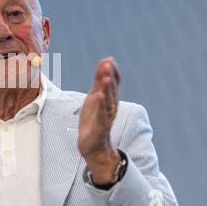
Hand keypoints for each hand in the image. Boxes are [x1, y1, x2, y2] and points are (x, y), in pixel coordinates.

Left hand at [78, 57, 120, 183]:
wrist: (93, 145)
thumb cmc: (94, 118)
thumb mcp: (96, 96)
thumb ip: (100, 79)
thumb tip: (107, 60)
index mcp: (109, 98)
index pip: (113, 82)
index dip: (112, 72)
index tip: (109, 60)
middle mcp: (110, 106)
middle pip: (111, 90)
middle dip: (109, 77)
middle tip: (108, 65)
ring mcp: (105, 117)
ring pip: (107, 102)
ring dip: (107, 90)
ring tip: (106, 79)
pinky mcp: (99, 127)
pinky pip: (101, 116)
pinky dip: (101, 107)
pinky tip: (99, 98)